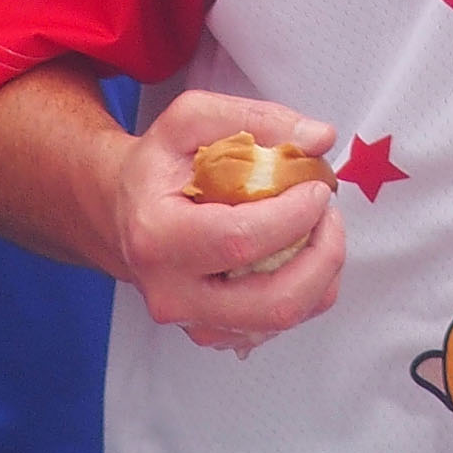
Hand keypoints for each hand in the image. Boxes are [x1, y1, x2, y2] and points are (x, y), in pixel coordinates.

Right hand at [113, 90, 345, 354]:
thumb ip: (257, 120)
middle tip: (329, 213)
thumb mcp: (191, 119)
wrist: (123, 212)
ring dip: (320, 274)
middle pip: (272, 302)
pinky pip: (277, 326)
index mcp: (158, 236)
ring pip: (282, 321)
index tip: (317, 188)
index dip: (294, 216)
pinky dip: (305, 290)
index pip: (240, 240)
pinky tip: (298, 251)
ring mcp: (193, 322)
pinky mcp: (214, 333)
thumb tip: (320, 139)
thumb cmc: (159, 167)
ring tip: (318, 227)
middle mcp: (172, 293)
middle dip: (322, 256)